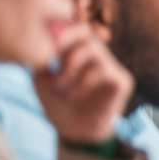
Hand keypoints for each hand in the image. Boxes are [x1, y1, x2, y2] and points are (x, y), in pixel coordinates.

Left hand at [34, 23, 133, 144]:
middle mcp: (98, 55)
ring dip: (71, 67)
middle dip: (64, 46)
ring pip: (93, 50)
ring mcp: (112, 67)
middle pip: (85, 32)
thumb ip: (42, 58)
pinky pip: (103, 71)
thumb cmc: (58, 104)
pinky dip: (83, 82)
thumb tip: (36, 40)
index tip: (43, 46)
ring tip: (61, 86)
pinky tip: (74, 95)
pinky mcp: (122, 81)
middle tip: (52, 62)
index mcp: (80, 51)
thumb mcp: (41, 78)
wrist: (75, 132)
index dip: (59, 31)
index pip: (73, 28)